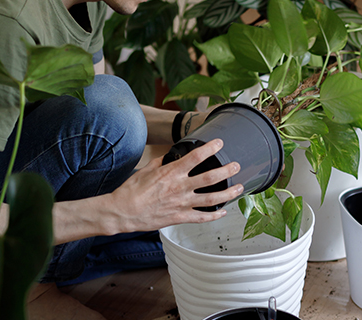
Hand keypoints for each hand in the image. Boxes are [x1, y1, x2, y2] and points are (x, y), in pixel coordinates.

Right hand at [106, 139, 242, 232]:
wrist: (122, 212)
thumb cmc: (131, 190)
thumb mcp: (146, 169)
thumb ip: (161, 162)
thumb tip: (169, 157)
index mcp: (171, 172)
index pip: (196, 157)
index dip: (210, 148)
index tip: (219, 143)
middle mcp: (180, 187)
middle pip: (210, 177)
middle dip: (227, 170)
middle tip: (236, 165)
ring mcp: (181, 203)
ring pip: (211, 198)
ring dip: (228, 193)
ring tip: (239, 187)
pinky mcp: (179, 217)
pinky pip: (201, 217)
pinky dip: (214, 215)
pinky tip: (223, 212)